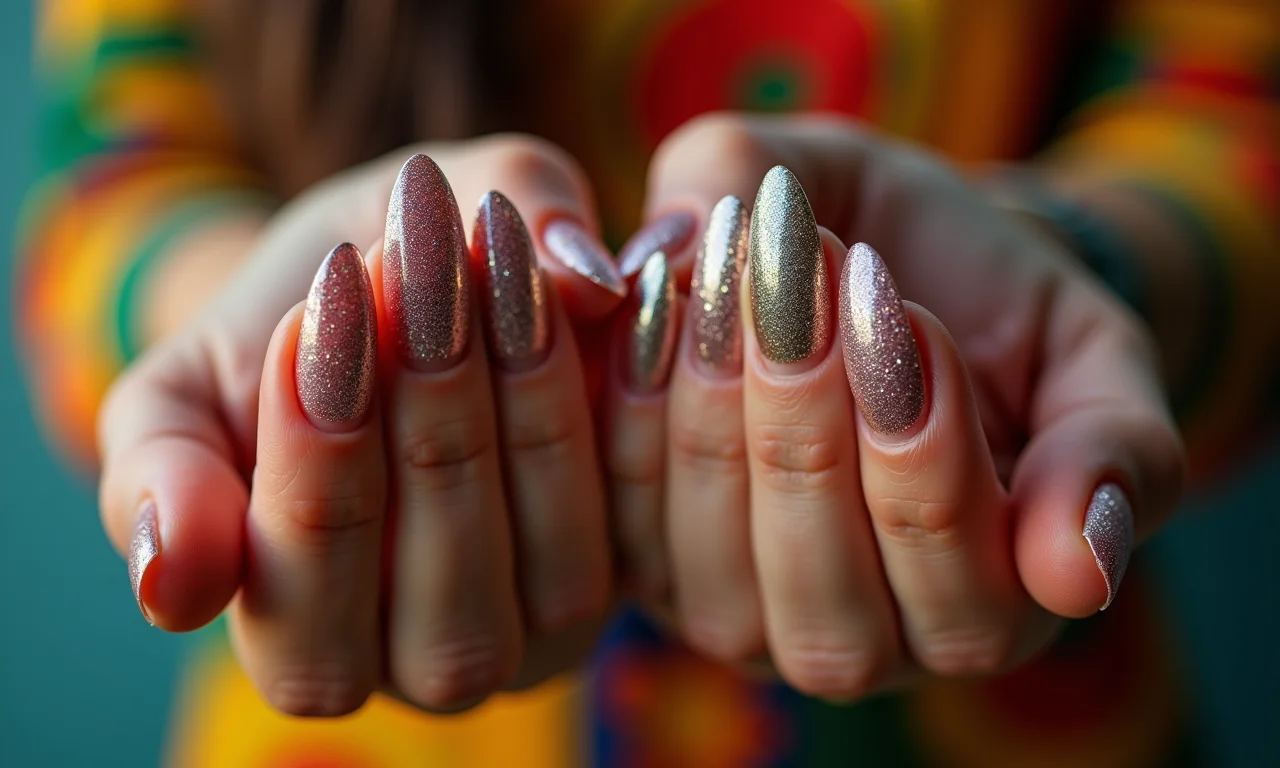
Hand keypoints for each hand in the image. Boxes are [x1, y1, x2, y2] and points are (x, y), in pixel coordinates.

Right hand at [100, 137, 626, 713]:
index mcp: (308, 649)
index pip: (307, 614)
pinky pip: (648, 513)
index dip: (313, 470)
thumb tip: (172, 577)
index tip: (303, 318)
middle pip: (445, 610)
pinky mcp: (640, 563)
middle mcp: (435, 664)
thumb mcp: (191, 379)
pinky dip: (626, 402)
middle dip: (429, 436)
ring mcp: (550, 627)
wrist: (378, 289)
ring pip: (557, 567)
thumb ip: (160, 468)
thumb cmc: (275, 351)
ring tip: (493, 259)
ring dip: (529, 412)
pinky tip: (595, 291)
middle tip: (406, 272)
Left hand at [602, 113, 1184, 697]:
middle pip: (827, 602)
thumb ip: (1112, 451)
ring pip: (718, 580)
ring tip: (734, 271)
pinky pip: (626, 526)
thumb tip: (1081, 575)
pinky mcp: (650, 567)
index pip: (962, 594)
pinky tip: (656, 298)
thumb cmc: (1003, 313)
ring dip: (718, 417)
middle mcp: (864, 645)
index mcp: (989, 613)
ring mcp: (745, 620)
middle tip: (811, 270)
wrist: (904, 260)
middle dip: (811, 430)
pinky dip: (632, 412)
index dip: (927, 461)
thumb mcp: (1086, 345)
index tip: (909, 310)